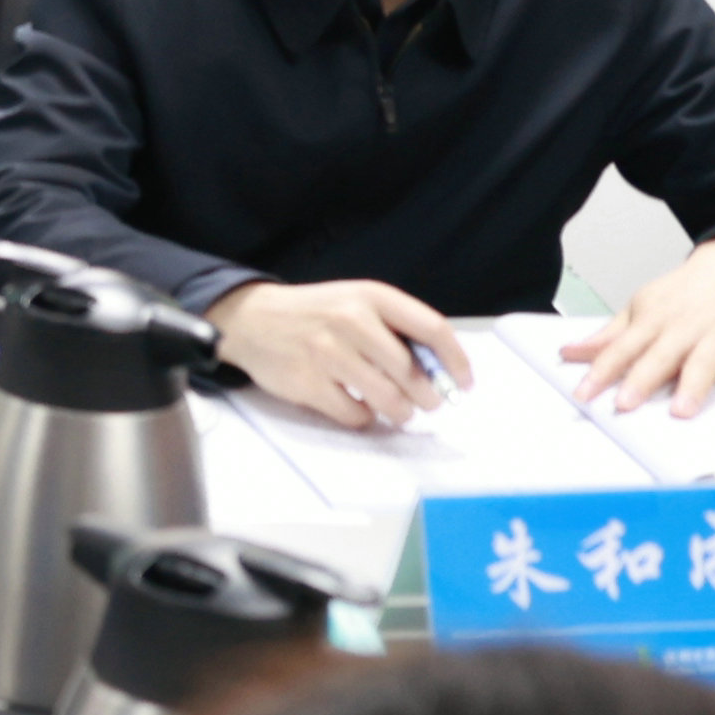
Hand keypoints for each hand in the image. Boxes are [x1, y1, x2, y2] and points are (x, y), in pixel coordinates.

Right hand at [208, 276, 461, 432]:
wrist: (251, 318)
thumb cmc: (315, 313)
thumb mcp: (356, 302)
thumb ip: (394, 328)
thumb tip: (438, 370)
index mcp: (372, 296)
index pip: (433, 329)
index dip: (456, 361)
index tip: (464, 382)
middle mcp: (351, 321)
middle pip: (412, 372)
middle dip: (427, 397)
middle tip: (427, 404)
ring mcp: (327, 353)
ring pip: (387, 399)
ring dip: (400, 412)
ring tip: (397, 411)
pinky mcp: (308, 382)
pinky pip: (354, 414)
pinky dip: (363, 418)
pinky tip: (358, 407)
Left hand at [560, 236, 714, 420]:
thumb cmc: (685, 293)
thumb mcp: (643, 306)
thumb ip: (610, 336)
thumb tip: (569, 353)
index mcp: (653, 319)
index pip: (621, 348)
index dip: (601, 371)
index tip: (584, 394)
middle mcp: (684, 328)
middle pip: (660, 356)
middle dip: (642, 379)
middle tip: (626, 403)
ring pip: (704, 362)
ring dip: (693, 386)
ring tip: (681, 411)